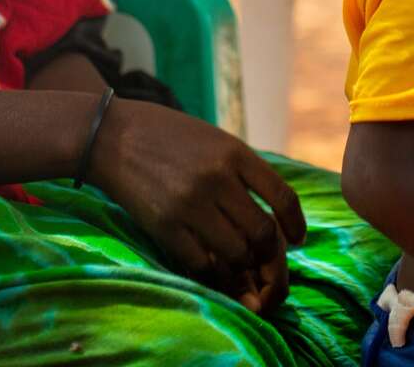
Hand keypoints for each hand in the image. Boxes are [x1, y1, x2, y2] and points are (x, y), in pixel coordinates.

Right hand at [87, 98, 305, 314]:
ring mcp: (190, 204)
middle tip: (274, 274)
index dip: (296, 225)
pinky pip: (201, 263)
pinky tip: (219, 274)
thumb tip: (273, 218)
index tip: (299, 240)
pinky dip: (215, 275)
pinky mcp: (164, 226)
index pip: (282, 197)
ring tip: (248, 277)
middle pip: (263, 233)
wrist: (113, 136)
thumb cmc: (170, 137)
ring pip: (235, 254)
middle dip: (274, 262)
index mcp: (236, 153)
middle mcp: (218, 179)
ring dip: (245, 271)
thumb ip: (243, 173)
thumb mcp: (217, 141)